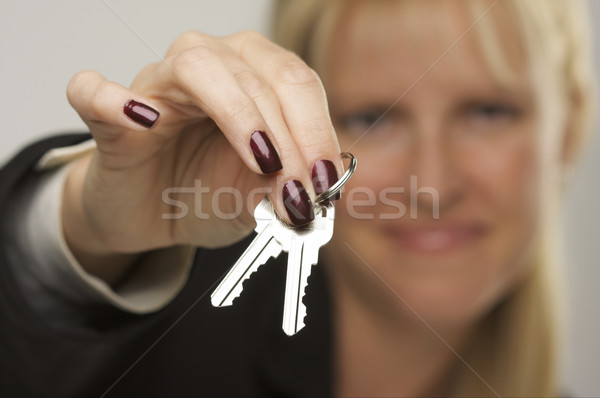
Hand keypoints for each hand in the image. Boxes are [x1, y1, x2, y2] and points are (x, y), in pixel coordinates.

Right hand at [63, 30, 341, 282]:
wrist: (150, 213)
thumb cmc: (204, 193)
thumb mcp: (256, 197)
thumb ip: (282, 189)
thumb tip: (314, 193)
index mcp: (254, 76)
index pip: (296, 85)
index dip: (317, 131)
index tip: (327, 182)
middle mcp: (211, 65)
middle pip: (260, 75)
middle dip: (289, 137)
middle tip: (299, 190)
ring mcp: (157, 84)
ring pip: (199, 67)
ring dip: (239, 115)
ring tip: (261, 161)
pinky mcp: (108, 115)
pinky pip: (96, 93)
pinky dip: (113, 100)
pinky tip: (143, 121)